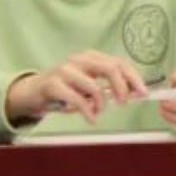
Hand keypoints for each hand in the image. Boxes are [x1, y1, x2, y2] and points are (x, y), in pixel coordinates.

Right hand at [6, 51, 146, 122]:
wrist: (32, 92)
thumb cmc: (65, 89)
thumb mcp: (87, 85)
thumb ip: (107, 87)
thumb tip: (132, 94)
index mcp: (90, 57)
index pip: (118, 62)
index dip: (133, 77)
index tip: (143, 93)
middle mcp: (79, 60)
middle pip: (110, 68)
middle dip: (122, 87)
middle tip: (124, 103)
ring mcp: (65, 70)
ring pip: (94, 86)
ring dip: (101, 103)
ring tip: (99, 112)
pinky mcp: (53, 84)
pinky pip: (77, 99)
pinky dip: (88, 111)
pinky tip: (91, 118)